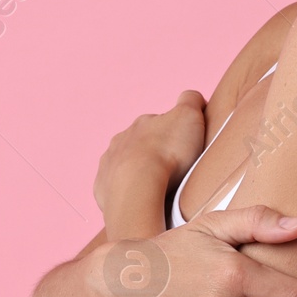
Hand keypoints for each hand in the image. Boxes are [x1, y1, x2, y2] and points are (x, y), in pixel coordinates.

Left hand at [93, 90, 206, 212]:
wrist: (138, 188)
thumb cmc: (166, 153)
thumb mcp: (188, 116)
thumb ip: (191, 101)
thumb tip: (192, 97)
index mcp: (143, 124)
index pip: (160, 123)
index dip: (174, 134)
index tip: (185, 147)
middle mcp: (122, 140)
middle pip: (141, 144)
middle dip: (155, 153)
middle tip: (174, 169)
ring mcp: (109, 164)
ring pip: (126, 165)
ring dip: (140, 172)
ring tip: (159, 188)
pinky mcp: (103, 188)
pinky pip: (115, 188)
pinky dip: (128, 192)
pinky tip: (142, 199)